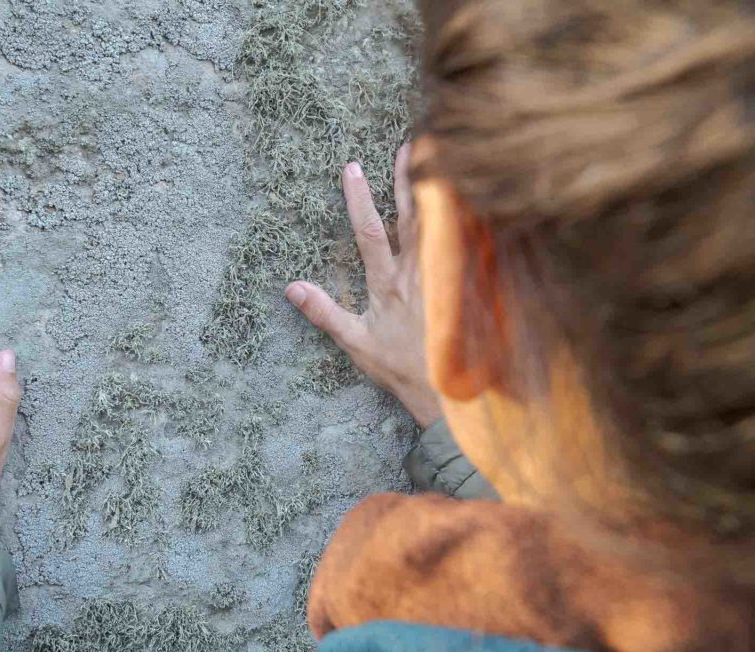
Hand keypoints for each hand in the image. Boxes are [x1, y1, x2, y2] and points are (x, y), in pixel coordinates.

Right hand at [285, 144, 441, 424]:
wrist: (445, 393)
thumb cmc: (397, 368)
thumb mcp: (355, 344)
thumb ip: (324, 313)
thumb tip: (292, 286)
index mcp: (387, 285)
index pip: (370, 233)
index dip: (359, 200)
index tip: (352, 168)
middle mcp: (417, 274)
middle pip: (412, 218)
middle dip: (407, 180)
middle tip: (409, 145)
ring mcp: (442, 277)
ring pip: (441, 226)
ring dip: (438, 192)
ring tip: (440, 161)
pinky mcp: (462, 284)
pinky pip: (467, 245)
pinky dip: (468, 220)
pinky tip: (473, 200)